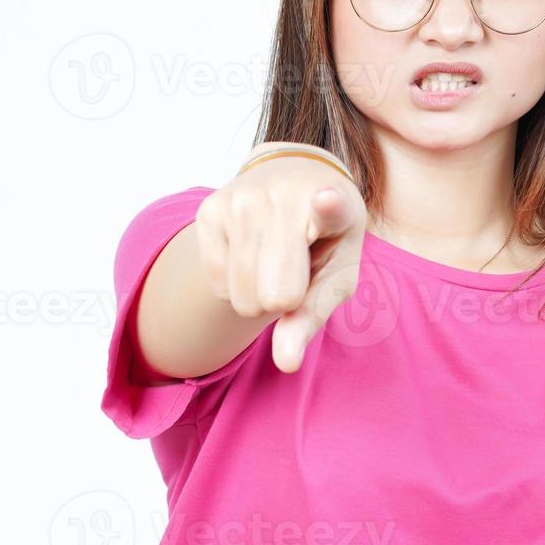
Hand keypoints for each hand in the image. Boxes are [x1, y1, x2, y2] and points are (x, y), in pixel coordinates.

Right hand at [194, 148, 366, 372]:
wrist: (291, 180)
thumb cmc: (324, 239)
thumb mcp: (336, 275)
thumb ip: (312, 317)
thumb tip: (286, 363)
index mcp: (336, 202)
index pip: (329, 207)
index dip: (327, 206)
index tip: (325, 199)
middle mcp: (284, 192)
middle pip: (274, 296)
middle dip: (283, 300)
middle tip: (296, 266)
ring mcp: (242, 197)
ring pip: (240, 296)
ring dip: (258, 293)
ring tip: (274, 258)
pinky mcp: (209, 209)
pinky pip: (216, 283)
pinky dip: (234, 283)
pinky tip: (249, 251)